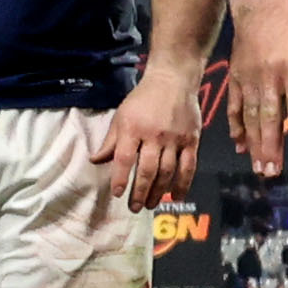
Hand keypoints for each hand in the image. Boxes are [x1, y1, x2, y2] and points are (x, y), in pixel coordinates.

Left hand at [94, 64, 202, 208]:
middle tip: (134, 207)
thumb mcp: (121, 116)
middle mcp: (154, 135)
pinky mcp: (192, 140)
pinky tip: (176, 197)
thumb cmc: (142, 99)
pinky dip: (183, 184)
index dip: (121, 178)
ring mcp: (175, 139)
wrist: (173, 80)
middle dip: (140, 191)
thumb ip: (110, 141)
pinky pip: (188, 166)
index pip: (125, 159)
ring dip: (159, 191)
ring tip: (150, 204)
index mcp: (133, 129)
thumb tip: (95, 161)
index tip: (117, 194)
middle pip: (148, 170)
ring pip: (168, 171)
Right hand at [229, 7, 287, 170]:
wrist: (261, 6)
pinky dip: (236, 128)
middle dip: (270, 146)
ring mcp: (248, 79)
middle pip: (269, 116)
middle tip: (272, 171)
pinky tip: (241, 145)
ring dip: (254, 144)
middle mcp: (268, 76)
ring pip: (250, 117)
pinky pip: (235, 107)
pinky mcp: (235, 79)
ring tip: (259, 167)